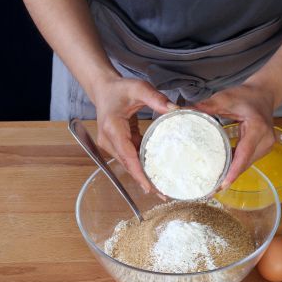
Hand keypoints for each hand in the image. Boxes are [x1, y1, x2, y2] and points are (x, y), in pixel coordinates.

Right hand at [91, 76, 177, 192]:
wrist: (103, 89)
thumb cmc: (121, 88)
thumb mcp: (139, 88)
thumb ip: (157, 99)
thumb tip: (177, 110)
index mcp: (113, 128)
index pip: (127, 155)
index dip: (139, 173)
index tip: (150, 187)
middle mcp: (108, 140)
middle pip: (128, 165)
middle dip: (144, 180)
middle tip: (163, 193)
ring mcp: (110, 144)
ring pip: (128, 164)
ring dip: (143, 176)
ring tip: (161, 188)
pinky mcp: (114, 145)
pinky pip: (129, 158)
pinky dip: (141, 166)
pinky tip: (154, 173)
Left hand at [194, 81, 275, 188]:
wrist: (263, 93)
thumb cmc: (245, 95)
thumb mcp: (225, 98)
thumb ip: (207, 106)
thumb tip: (184, 111)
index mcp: (258, 128)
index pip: (244, 153)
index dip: (233, 171)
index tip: (223, 185)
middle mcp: (265, 141)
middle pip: (244, 164)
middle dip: (228, 177)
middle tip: (209, 189)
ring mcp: (265, 146)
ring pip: (246, 164)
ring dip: (231, 173)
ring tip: (213, 185)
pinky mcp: (262, 149)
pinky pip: (246, 161)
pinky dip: (234, 166)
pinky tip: (221, 172)